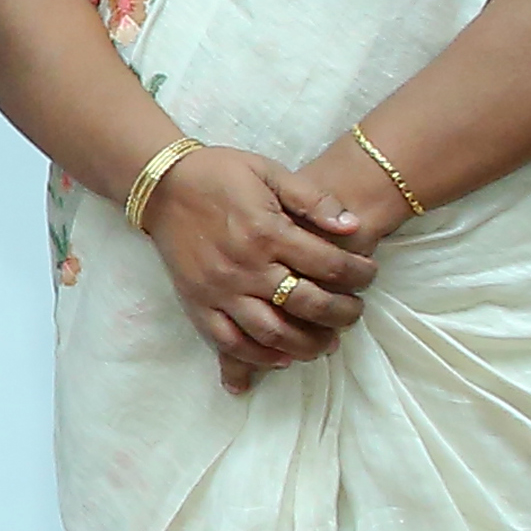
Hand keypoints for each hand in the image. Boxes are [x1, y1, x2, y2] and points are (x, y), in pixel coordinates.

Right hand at [146, 145, 372, 373]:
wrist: (162, 184)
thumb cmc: (219, 174)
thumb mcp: (270, 172)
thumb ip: (312, 198)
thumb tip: (352, 226)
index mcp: (266, 232)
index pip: (329, 265)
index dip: (359, 274)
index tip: (368, 274)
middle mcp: (244, 267)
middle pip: (307, 305)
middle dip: (342, 314)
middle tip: (355, 312)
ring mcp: (218, 290)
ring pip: (272, 333)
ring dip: (307, 345)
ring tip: (326, 343)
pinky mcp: (197, 303)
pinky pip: (228, 342)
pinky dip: (258, 358)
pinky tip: (281, 358)